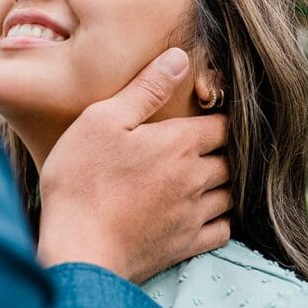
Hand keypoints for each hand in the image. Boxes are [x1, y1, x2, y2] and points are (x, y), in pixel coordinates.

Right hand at [37, 48, 231, 282]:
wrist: (77, 248)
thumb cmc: (81, 181)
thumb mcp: (102, 120)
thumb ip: (145, 88)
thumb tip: (179, 59)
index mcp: (179, 143)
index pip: (223, 125)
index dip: (215, 119)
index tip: (200, 118)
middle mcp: (196, 178)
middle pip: (229, 159)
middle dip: (219, 151)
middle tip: (197, 146)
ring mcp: (193, 215)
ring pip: (229, 194)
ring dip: (220, 184)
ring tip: (200, 177)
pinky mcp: (185, 246)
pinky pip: (222, 230)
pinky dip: (219, 219)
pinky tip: (201, 213)